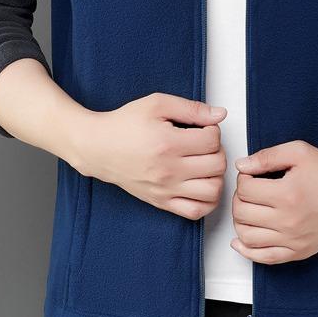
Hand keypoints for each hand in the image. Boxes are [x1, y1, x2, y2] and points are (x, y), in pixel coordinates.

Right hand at [65, 92, 227, 220]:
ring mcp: (166, 190)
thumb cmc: (125, 124)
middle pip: (217, 165)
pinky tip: (202, 184)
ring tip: (205, 164)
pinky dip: (208, 201)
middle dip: (217, 151)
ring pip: (213, 191)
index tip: (203, 128)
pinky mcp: (161, 202)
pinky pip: (196, 212)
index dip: (213, 130)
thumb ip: (191, 108)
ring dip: (216, 176)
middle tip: (205, 144)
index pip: (213, 140)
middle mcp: (168, 170)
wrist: (98, 148)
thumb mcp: (157, 104)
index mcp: (168, 143)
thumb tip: (220, 115)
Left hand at [230, 140, 317, 263]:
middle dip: (239, 198)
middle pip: (242, 213)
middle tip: (249, 190)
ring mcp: (293, 240)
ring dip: (240, 221)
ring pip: (247, 236)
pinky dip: (247, 251)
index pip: (245, 190)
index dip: (243, 179)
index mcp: (286, 194)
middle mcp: (288, 221)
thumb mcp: (298, 152)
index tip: (251, 176)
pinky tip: (239, 241)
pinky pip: (264, 258)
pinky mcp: (299, 251)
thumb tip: (241, 166)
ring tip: (248, 209)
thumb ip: (266, 157)